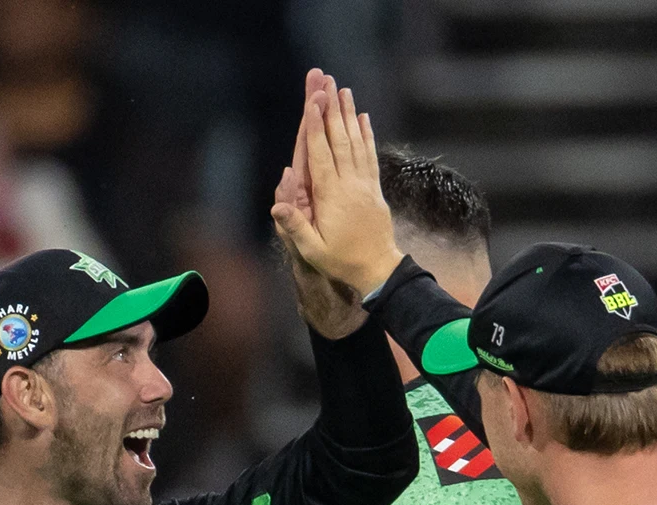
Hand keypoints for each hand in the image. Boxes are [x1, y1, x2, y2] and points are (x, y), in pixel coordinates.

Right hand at [275, 71, 368, 338]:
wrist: (379, 268)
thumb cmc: (341, 261)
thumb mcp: (313, 250)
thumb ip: (295, 227)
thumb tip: (277, 205)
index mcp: (331, 196)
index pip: (321, 154)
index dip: (316, 126)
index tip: (314, 101)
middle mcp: (349, 184)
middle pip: (339, 140)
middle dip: (332, 110)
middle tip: (328, 83)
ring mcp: (364, 184)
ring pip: (355, 142)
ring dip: (349, 115)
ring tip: (344, 90)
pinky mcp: (373, 188)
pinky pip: (370, 156)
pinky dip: (366, 135)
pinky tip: (363, 117)